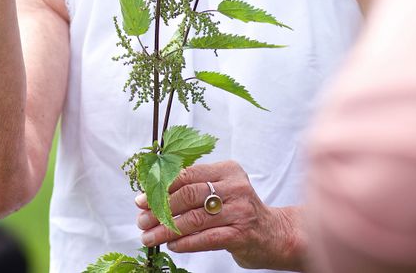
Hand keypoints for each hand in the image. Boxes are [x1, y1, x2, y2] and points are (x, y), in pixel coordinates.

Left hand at [136, 160, 306, 270]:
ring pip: (194, 219)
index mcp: (227, 170)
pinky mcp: (241, 234)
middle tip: (141, 220)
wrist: (274, 234)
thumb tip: (151, 194)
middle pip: (188, 195)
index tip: (140, 199)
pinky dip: (185, 242)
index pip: (187, 174)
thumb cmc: (239, 211)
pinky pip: (206, 238)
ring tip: (149, 237)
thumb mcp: (221, 190)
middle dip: (159, 209)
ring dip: (166, 229)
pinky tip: (171, 245)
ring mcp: (240, 210)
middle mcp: (235, 187)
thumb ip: (194, 187)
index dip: (160, 187)